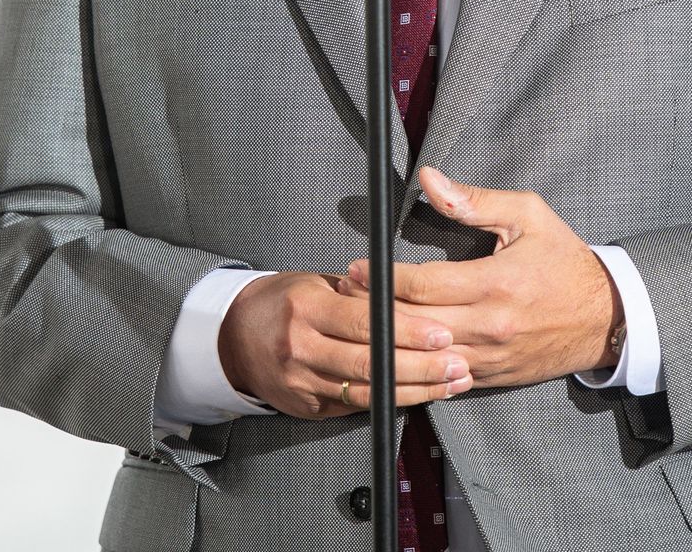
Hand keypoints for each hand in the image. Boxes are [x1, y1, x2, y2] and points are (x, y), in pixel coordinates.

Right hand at [217, 270, 475, 418]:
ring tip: (450, 383)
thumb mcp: (314, 284)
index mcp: (305, 308)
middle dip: (421, 367)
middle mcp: (300, 347)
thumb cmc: (282, 302)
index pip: (365, 322)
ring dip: (415, 390)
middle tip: (458, 365)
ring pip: (367, 392)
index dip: (407, 331)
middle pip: (370, 363)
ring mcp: (301, 382)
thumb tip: (407, 301)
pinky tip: (419, 395)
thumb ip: (357, 295)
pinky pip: (354, 407)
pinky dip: (390, 401)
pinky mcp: (305, 406)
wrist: (233, 338)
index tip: (441, 334)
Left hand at [346, 168, 621, 390]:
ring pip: (423, 356)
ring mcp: (490, 357)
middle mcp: (490, 325)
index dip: (382, 278)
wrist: (607, 317)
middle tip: (343, 296)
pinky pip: (443, 377)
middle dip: (373, 311)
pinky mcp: (492, 377)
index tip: (355, 268)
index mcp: (495, 283)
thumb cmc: (564, 260)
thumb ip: (474, 200)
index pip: (423, 284)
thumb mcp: (528, 216)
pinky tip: (389, 355)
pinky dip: (413, 367)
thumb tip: (429, 179)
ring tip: (356, 325)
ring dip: (386, 343)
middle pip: (414, 324)